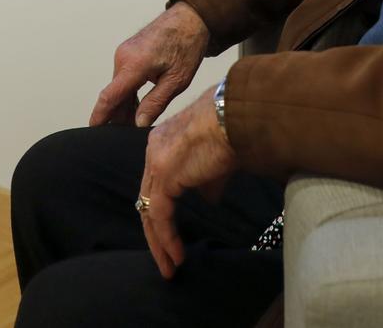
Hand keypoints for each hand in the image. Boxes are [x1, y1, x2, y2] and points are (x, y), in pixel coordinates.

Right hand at [91, 3, 208, 127]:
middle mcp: (123, 57)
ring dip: (124, 105)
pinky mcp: (128, 52)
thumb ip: (155, 103)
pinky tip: (137, 106)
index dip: (100, 115)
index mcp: (134, 65)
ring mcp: (124, 53)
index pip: (110, 96)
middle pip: (114, 93)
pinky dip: (128, 92)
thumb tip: (138, 123)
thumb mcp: (176, 80)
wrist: (190, 18)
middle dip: (117, 115)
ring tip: (133, 124)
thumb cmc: (187, 46)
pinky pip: (123, 77)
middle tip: (125, 136)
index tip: (93, 130)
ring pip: (119, 86)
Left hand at [137, 92, 236, 279]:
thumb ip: (208, 182)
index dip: (162, 212)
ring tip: (170, 266)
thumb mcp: (216, 162)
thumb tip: (208, 200)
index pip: (156, 186)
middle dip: (155, 233)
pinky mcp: (165, 176)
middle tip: (165, 259)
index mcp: (163, 144)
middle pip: (148, 200)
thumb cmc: (231, 131)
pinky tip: (176, 255)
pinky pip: (160, 215)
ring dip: (159, 242)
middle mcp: (153, 151)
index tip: (171, 235)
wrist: (234, 116)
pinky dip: (167, 238)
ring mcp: (156, 163)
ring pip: (150, 211)